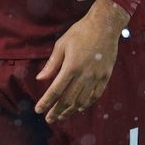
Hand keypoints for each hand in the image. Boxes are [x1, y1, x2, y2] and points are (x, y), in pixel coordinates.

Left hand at [34, 0, 128, 122]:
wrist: (105, 25)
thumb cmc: (80, 32)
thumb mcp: (62, 44)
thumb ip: (51, 64)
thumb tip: (40, 78)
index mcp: (71, 67)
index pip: (56, 90)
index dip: (46, 102)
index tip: (39, 110)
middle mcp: (84, 75)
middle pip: (68, 100)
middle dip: (57, 111)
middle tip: (49, 119)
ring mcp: (96, 77)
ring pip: (82, 101)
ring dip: (70, 111)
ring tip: (62, 116)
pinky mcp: (106, 76)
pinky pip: (95, 96)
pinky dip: (86, 104)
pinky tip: (80, 108)